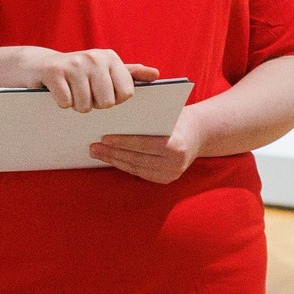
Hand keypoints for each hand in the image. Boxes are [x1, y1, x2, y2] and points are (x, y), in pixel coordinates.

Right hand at [17, 49, 156, 111]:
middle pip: (106, 103)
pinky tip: (57, 92)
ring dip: (77, 106)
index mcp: (110, 57)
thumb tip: (156, 74)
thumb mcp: (105, 70)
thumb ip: (131, 74)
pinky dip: (61, 104)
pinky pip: (66, 103)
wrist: (39, 66)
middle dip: (94, 105)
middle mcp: (94, 57)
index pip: (126, 94)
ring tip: (71, 93)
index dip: (114, 101)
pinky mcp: (54, 72)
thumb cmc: (78, 73)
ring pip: (84, 106)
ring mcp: (74, 63)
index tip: (103, 94)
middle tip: (84, 94)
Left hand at [91, 103, 206, 183]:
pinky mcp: (166, 180)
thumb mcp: (167, 113)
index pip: (144, 145)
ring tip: (97, 152)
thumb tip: (115, 118)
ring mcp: (171, 174)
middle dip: (112, 153)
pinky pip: (140, 173)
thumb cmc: (178, 117)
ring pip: (136, 168)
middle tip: (93, 147)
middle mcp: (175, 163)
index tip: (104, 138)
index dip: (122, 142)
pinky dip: (124, 165)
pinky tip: (111, 158)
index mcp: (176, 145)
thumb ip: (147, 117)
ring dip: (114, 161)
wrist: (200, 134)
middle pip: (137, 159)